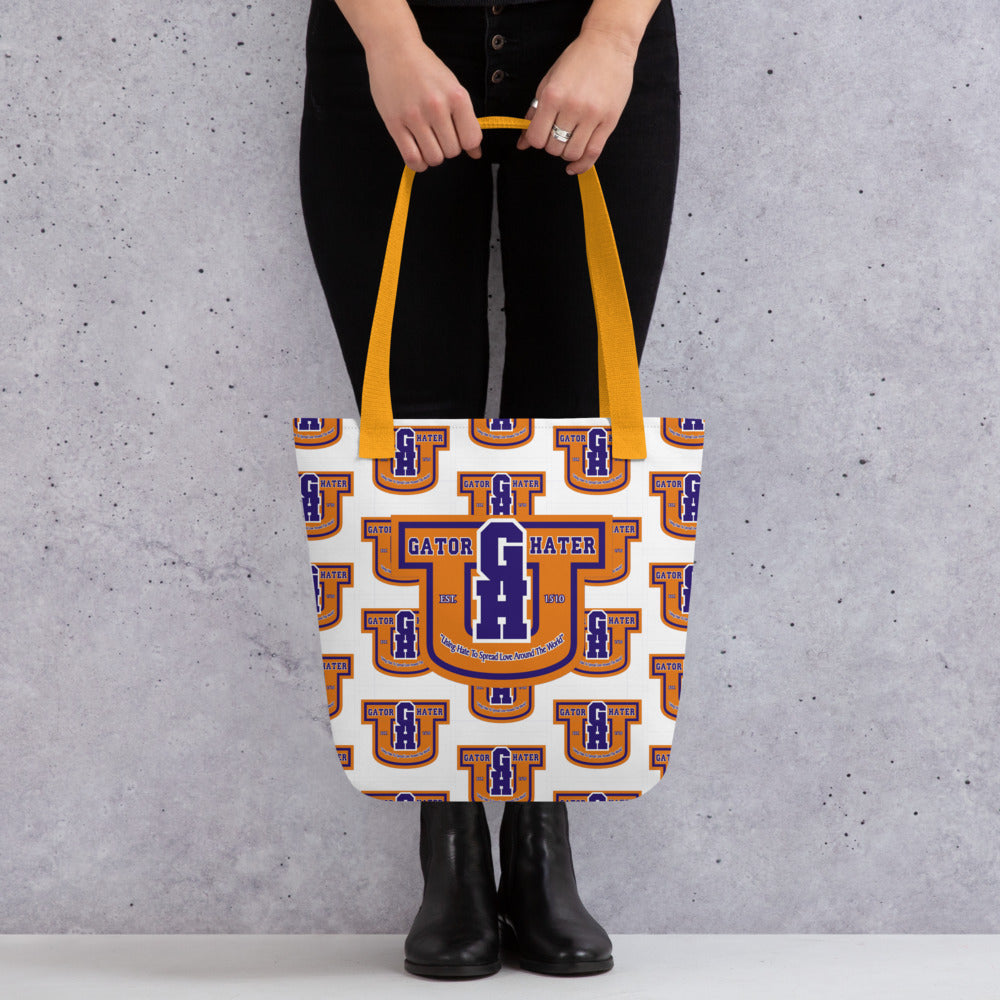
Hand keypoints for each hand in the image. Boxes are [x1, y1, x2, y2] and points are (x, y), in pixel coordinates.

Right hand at [365, 38, 481, 171]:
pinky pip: (412, 158)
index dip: (466, 143)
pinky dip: (418, 163)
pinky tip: (418, 153)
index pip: (471, 139)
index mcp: (457, 96)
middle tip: (438, 134)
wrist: (393, 48)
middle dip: (447, 147)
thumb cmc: (426, 69)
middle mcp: (437, 107)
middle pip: (452, 151)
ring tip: (427, 141)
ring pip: (434, 158)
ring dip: (433, 155)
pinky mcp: (394, 123)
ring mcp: (414, 116)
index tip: (457, 135)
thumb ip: (466, 120)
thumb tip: (476, 153)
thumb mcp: (452, 87)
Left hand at [516, 26, 636, 174]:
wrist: (609, 44)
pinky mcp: (609, 121)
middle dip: (552, 145)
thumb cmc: (577, 61)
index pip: (536, 138)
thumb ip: (534, 113)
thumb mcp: (549, 81)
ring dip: (567, 153)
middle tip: (557, 132)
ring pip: (572, 153)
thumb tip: (522, 143)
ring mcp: (592, 115)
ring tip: (569, 140)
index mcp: (553, 96)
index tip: (541, 133)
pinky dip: (581, 165)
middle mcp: (572, 107)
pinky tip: (574, 166)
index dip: (536, 140)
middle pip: (554, 148)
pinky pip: (593, 153)